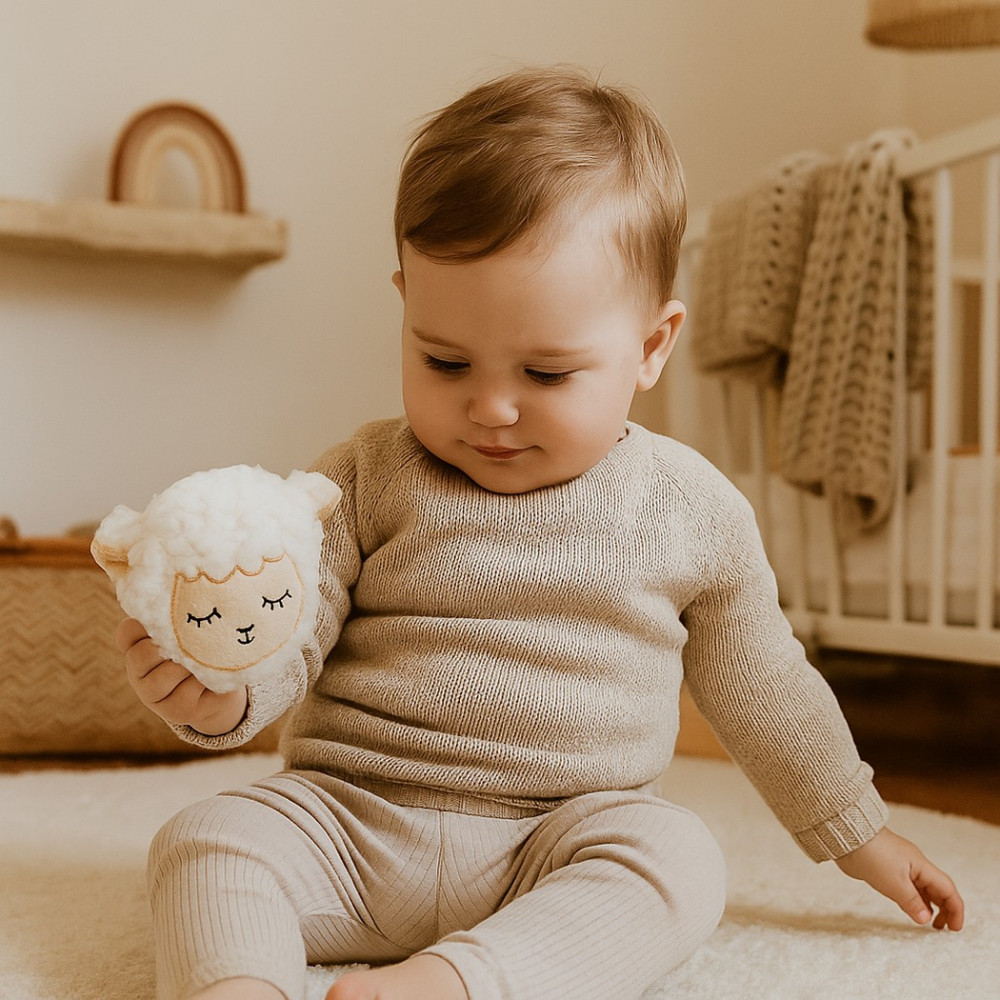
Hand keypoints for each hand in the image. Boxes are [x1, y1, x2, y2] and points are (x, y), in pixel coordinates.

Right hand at [116, 618, 247, 735]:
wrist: (220, 692)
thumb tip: (186, 590)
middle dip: (167, 646)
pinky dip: (201, 682)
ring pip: (161, 678)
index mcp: (138, 647)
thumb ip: (182, 616)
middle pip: (139, 656)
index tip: (167, 620)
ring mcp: (153, 695)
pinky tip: (211, 677)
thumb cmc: (203, 651)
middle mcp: (139, 672)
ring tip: (203, 659)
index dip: (143, 625)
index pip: (127, 632)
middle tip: (192, 640)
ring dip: (185, 666)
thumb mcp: (191, 631)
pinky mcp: (174, 711)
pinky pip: (185, 694)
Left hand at [835, 826, 963, 930]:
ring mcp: (901, 866)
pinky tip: (912, 910)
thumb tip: (926, 919)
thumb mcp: (894, 883)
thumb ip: (912, 902)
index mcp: (921, 866)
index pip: (947, 888)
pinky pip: (908, 887)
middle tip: (942, 929)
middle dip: (945, 909)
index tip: (954, 929)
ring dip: (929, 906)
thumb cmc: (872, 854)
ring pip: (923, 888)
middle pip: (938, 888)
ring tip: (929, 923)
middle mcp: (914, 865)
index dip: (955, 909)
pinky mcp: (887, 869)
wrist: (846, 834)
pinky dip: (914, 900)